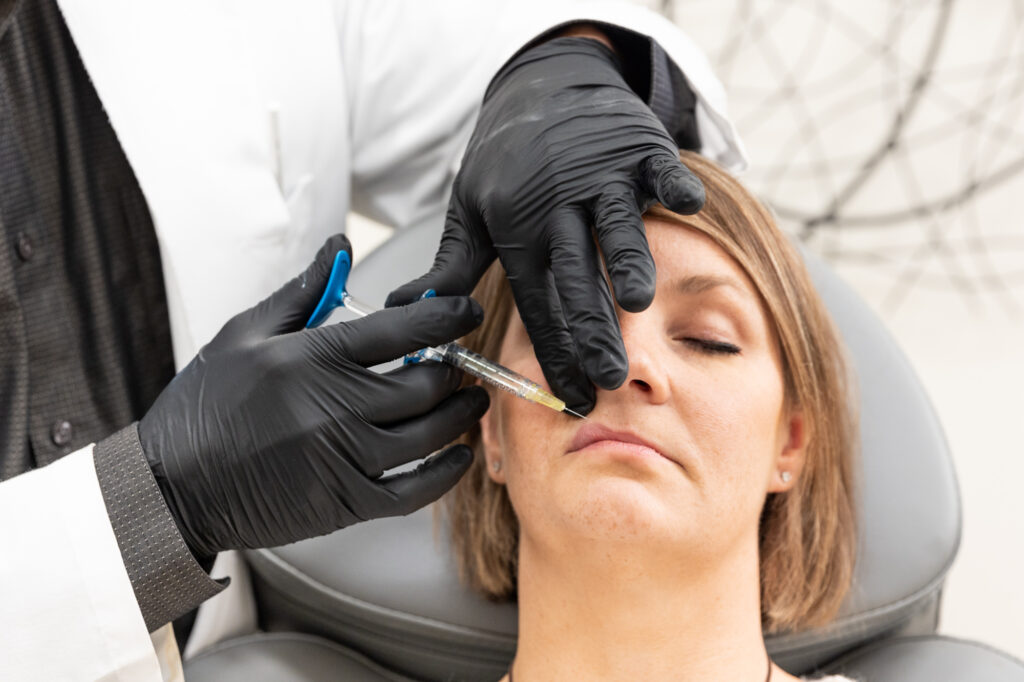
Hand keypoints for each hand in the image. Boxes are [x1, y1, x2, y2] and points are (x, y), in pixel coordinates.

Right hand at [139, 235, 488, 558]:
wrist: (173, 485)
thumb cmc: (206, 404)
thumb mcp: (245, 333)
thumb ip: (304, 290)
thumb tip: (341, 246)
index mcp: (314, 358)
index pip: (404, 330)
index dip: (446, 316)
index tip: (466, 309)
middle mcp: (335, 407)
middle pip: (426, 382)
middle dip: (454, 367)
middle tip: (459, 359)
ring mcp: (344, 458)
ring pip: (429, 433)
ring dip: (460, 414)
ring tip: (468, 399)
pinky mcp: (346, 502)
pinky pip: (414, 490)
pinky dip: (445, 473)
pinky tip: (457, 457)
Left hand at [387, 36, 703, 413]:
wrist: (542, 85)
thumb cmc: (508, 161)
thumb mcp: (470, 209)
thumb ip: (450, 263)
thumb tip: (405, 306)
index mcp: (519, 231)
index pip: (539, 303)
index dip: (556, 353)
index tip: (574, 395)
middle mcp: (560, 208)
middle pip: (579, 278)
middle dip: (593, 330)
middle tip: (609, 377)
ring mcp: (601, 177)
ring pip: (617, 226)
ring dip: (628, 261)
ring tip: (638, 302)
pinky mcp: (637, 149)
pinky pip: (660, 170)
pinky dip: (673, 184)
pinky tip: (688, 204)